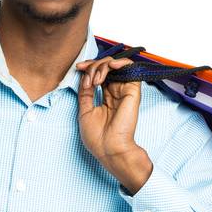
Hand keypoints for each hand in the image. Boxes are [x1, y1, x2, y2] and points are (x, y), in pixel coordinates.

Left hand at [75, 55, 151, 189]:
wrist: (109, 149)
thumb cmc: (98, 138)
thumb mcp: (84, 111)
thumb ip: (85, 93)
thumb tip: (84, 76)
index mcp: (106, 97)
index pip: (98, 74)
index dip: (88, 67)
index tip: (78, 67)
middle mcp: (116, 92)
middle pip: (105, 67)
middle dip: (93, 66)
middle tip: (87, 78)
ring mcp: (124, 90)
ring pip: (115, 64)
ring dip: (102, 66)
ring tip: (95, 80)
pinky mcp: (132, 89)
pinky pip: (129, 66)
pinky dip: (119, 62)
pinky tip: (110, 67)